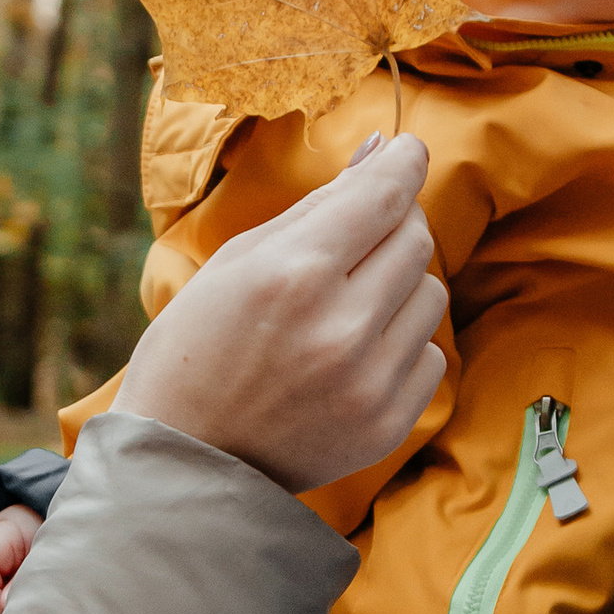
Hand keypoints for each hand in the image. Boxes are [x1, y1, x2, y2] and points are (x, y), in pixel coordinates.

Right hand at [116, 132, 445, 494]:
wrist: (183, 462)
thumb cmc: (195, 350)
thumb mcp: (236, 263)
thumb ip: (317, 208)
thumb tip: (381, 154)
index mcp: (294, 274)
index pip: (383, 195)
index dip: (404, 163)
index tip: (408, 152)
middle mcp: (341, 326)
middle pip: (415, 239)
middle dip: (393, 223)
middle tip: (357, 236)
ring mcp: (370, 381)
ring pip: (431, 294)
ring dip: (398, 285)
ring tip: (346, 305)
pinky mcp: (387, 423)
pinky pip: (431, 355)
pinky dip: (400, 344)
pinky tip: (351, 356)